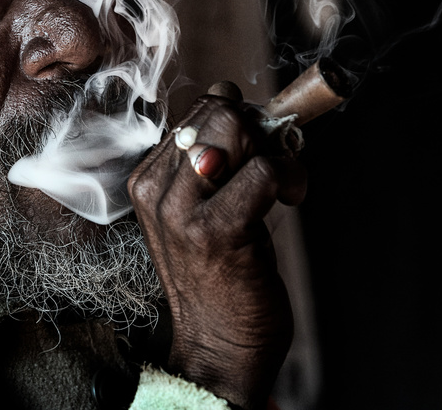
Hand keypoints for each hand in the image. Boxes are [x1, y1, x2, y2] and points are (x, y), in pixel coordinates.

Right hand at [127, 87, 306, 409]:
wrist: (217, 345)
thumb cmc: (219, 275)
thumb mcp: (201, 210)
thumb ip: (211, 160)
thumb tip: (230, 96)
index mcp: (148, 179)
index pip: (200, 110)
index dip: (242, 119)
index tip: (261, 149)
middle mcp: (156, 189)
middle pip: (219, 113)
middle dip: (262, 129)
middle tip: (278, 164)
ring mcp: (181, 210)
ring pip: (238, 130)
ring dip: (280, 152)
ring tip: (286, 185)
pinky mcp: (217, 230)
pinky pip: (264, 170)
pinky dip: (291, 177)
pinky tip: (293, 199)